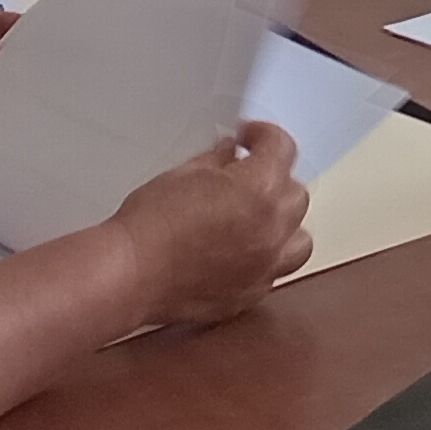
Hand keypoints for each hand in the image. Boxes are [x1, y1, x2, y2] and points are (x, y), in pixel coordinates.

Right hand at [110, 124, 310, 328]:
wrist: (131, 274)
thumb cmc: (151, 224)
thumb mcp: (184, 174)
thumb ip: (218, 161)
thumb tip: (231, 154)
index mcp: (260, 189)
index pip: (282, 148)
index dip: (264, 136)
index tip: (249, 137)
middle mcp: (272, 229)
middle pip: (296, 193)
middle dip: (275, 178)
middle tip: (247, 175)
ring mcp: (265, 266)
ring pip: (299, 238)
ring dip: (283, 223)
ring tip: (257, 217)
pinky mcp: (251, 294)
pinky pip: (276, 271)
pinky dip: (266, 257)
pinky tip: (243, 251)